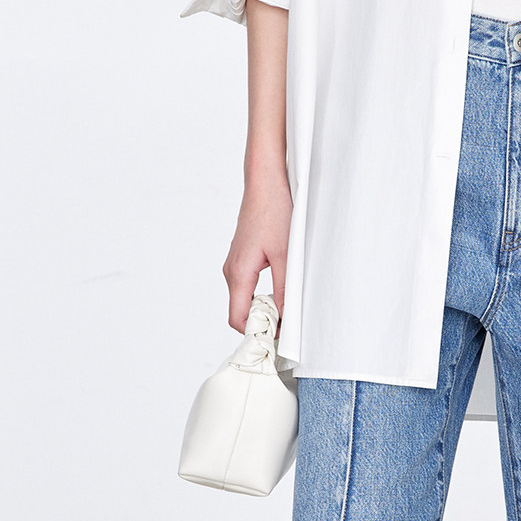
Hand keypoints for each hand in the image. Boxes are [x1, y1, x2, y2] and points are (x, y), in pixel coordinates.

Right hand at [223, 167, 291, 333]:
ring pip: (246, 300)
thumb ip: (285, 289)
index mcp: (238, 273)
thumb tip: (286, 318)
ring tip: (288, 308)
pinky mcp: (243, 259)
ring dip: (265, 309)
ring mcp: (235, 265)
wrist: (266, 182)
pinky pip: (249, 288)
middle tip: (289, 326)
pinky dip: (264, 295)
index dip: (257, 332)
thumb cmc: (274, 211)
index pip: (239, 319)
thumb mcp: (287, 255)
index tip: (279, 338)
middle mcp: (232, 272)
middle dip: (262, 323)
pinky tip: (282, 291)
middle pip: (241, 312)